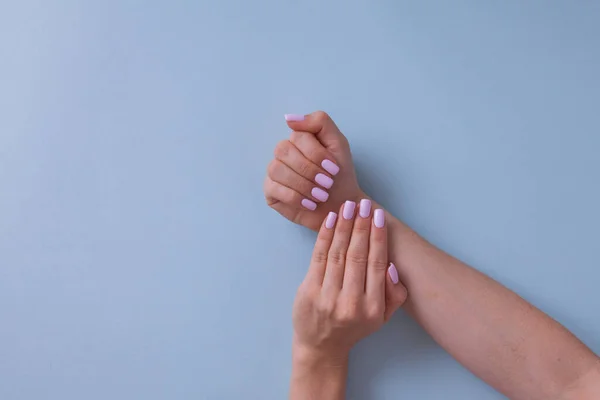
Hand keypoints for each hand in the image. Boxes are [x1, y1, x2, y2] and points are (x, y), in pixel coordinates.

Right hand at [264, 111, 363, 230]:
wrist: (341, 205)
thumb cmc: (340, 175)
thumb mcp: (338, 143)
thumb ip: (320, 122)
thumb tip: (288, 118)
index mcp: (298, 139)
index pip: (297, 135)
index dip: (316, 153)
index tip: (334, 169)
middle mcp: (283, 153)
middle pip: (283, 150)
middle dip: (309, 169)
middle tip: (327, 184)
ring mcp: (274, 172)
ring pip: (277, 169)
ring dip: (302, 184)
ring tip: (320, 195)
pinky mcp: (270, 192)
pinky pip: (273, 188)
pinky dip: (295, 197)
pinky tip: (310, 203)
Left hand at [292, 199, 407, 361]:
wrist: (321, 346)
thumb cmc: (354, 326)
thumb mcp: (382, 318)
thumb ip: (394, 294)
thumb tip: (391, 266)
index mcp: (372, 308)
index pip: (376, 265)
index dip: (378, 238)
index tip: (379, 216)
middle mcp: (350, 303)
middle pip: (357, 256)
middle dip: (361, 226)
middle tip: (365, 204)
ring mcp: (327, 297)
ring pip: (338, 253)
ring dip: (344, 226)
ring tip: (348, 206)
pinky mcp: (308, 291)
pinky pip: (318, 257)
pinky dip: (325, 236)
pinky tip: (331, 219)